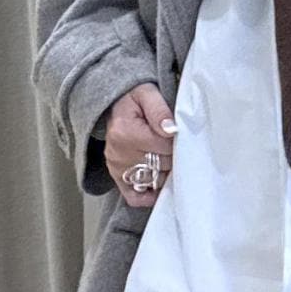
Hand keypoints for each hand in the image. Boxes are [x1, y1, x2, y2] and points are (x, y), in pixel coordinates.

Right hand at [105, 84, 175, 206]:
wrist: (114, 106)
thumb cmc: (133, 100)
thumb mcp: (147, 94)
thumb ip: (160, 110)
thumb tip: (172, 130)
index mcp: (125, 132)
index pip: (165, 147)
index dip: (177, 141)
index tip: (177, 134)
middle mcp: (119, 154)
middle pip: (162, 165)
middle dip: (174, 156)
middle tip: (174, 145)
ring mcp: (117, 169)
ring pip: (155, 181)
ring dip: (166, 172)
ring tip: (166, 157)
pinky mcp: (117, 178)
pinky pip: (136, 197)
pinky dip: (150, 194)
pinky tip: (159, 183)